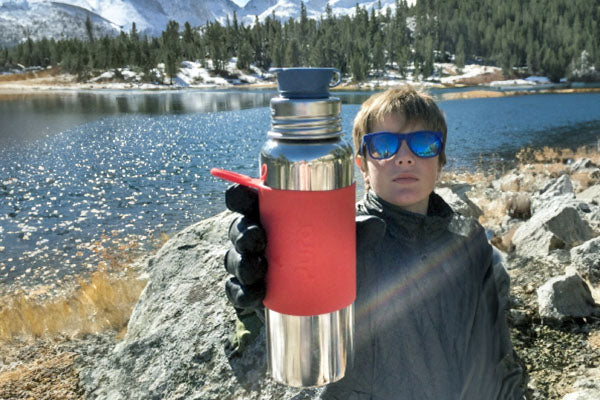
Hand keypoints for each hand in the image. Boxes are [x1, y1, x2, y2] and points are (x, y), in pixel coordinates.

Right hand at [222, 184, 385, 354]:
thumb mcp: (348, 238)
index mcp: (272, 215)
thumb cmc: (334, 252)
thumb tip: (376, 225)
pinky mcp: (253, 291)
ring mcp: (252, 265)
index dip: (239, 195)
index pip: (247, 200)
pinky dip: (240, 294)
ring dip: (240, 263)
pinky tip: (253, 295)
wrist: (335, 290)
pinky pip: (237, 292)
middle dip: (242, 233)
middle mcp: (257, 236)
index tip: (245, 198)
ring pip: (234, 260)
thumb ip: (361, 230)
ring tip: (258, 269)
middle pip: (238, 229)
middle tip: (258, 239)